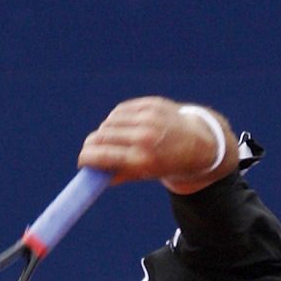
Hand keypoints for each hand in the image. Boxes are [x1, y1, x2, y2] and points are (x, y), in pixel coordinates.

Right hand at [78, 97, 230, 187]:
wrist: (198, 142)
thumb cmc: (169, 162)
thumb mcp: (148, 173)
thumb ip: (121, 174)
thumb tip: (95, 176)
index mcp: (143, 159)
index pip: (102, 155)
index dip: (86, 158)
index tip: (82, 161)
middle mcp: (145, 137)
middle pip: (102, 136)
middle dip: (91, 145)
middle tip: (90, 150)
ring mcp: (148, 118)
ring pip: (109, 122)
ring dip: (105, 131)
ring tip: (110, 139)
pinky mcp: (150, 104)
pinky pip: (120, 111)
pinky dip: (116, 119)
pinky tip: (121, 126)